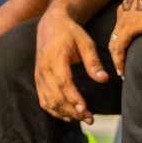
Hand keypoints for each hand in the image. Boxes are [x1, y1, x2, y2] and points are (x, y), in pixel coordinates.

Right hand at [35, 6, 107, 123]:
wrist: (51, 24)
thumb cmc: (71, 33)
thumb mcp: (86, 43)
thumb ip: (93, 62)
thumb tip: (104, 79)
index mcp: (56, 58)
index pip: (63, 82)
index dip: (73, 98)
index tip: (85, 110)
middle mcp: (43, 69)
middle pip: (55, 96)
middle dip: (72, 111)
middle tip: (90, 118)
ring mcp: (38, 75)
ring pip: (48, 102)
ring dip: (65, 114)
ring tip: (83, 118)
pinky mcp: (38, 80)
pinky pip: (43, 100)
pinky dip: (54, 111)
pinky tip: (68, 116)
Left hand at [109, 0, 141, 78]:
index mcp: (130, 6)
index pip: (119, 31)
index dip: (120, 47)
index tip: (126, 60)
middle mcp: (124, 10)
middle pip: (115, 38)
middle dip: (117, 56)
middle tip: (122, 71)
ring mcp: (127, 17)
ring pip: (114, 44)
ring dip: (117, 61)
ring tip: (123, 74)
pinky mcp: (132, 25)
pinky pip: (119, 47)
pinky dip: (119, 61)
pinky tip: (123, 71)